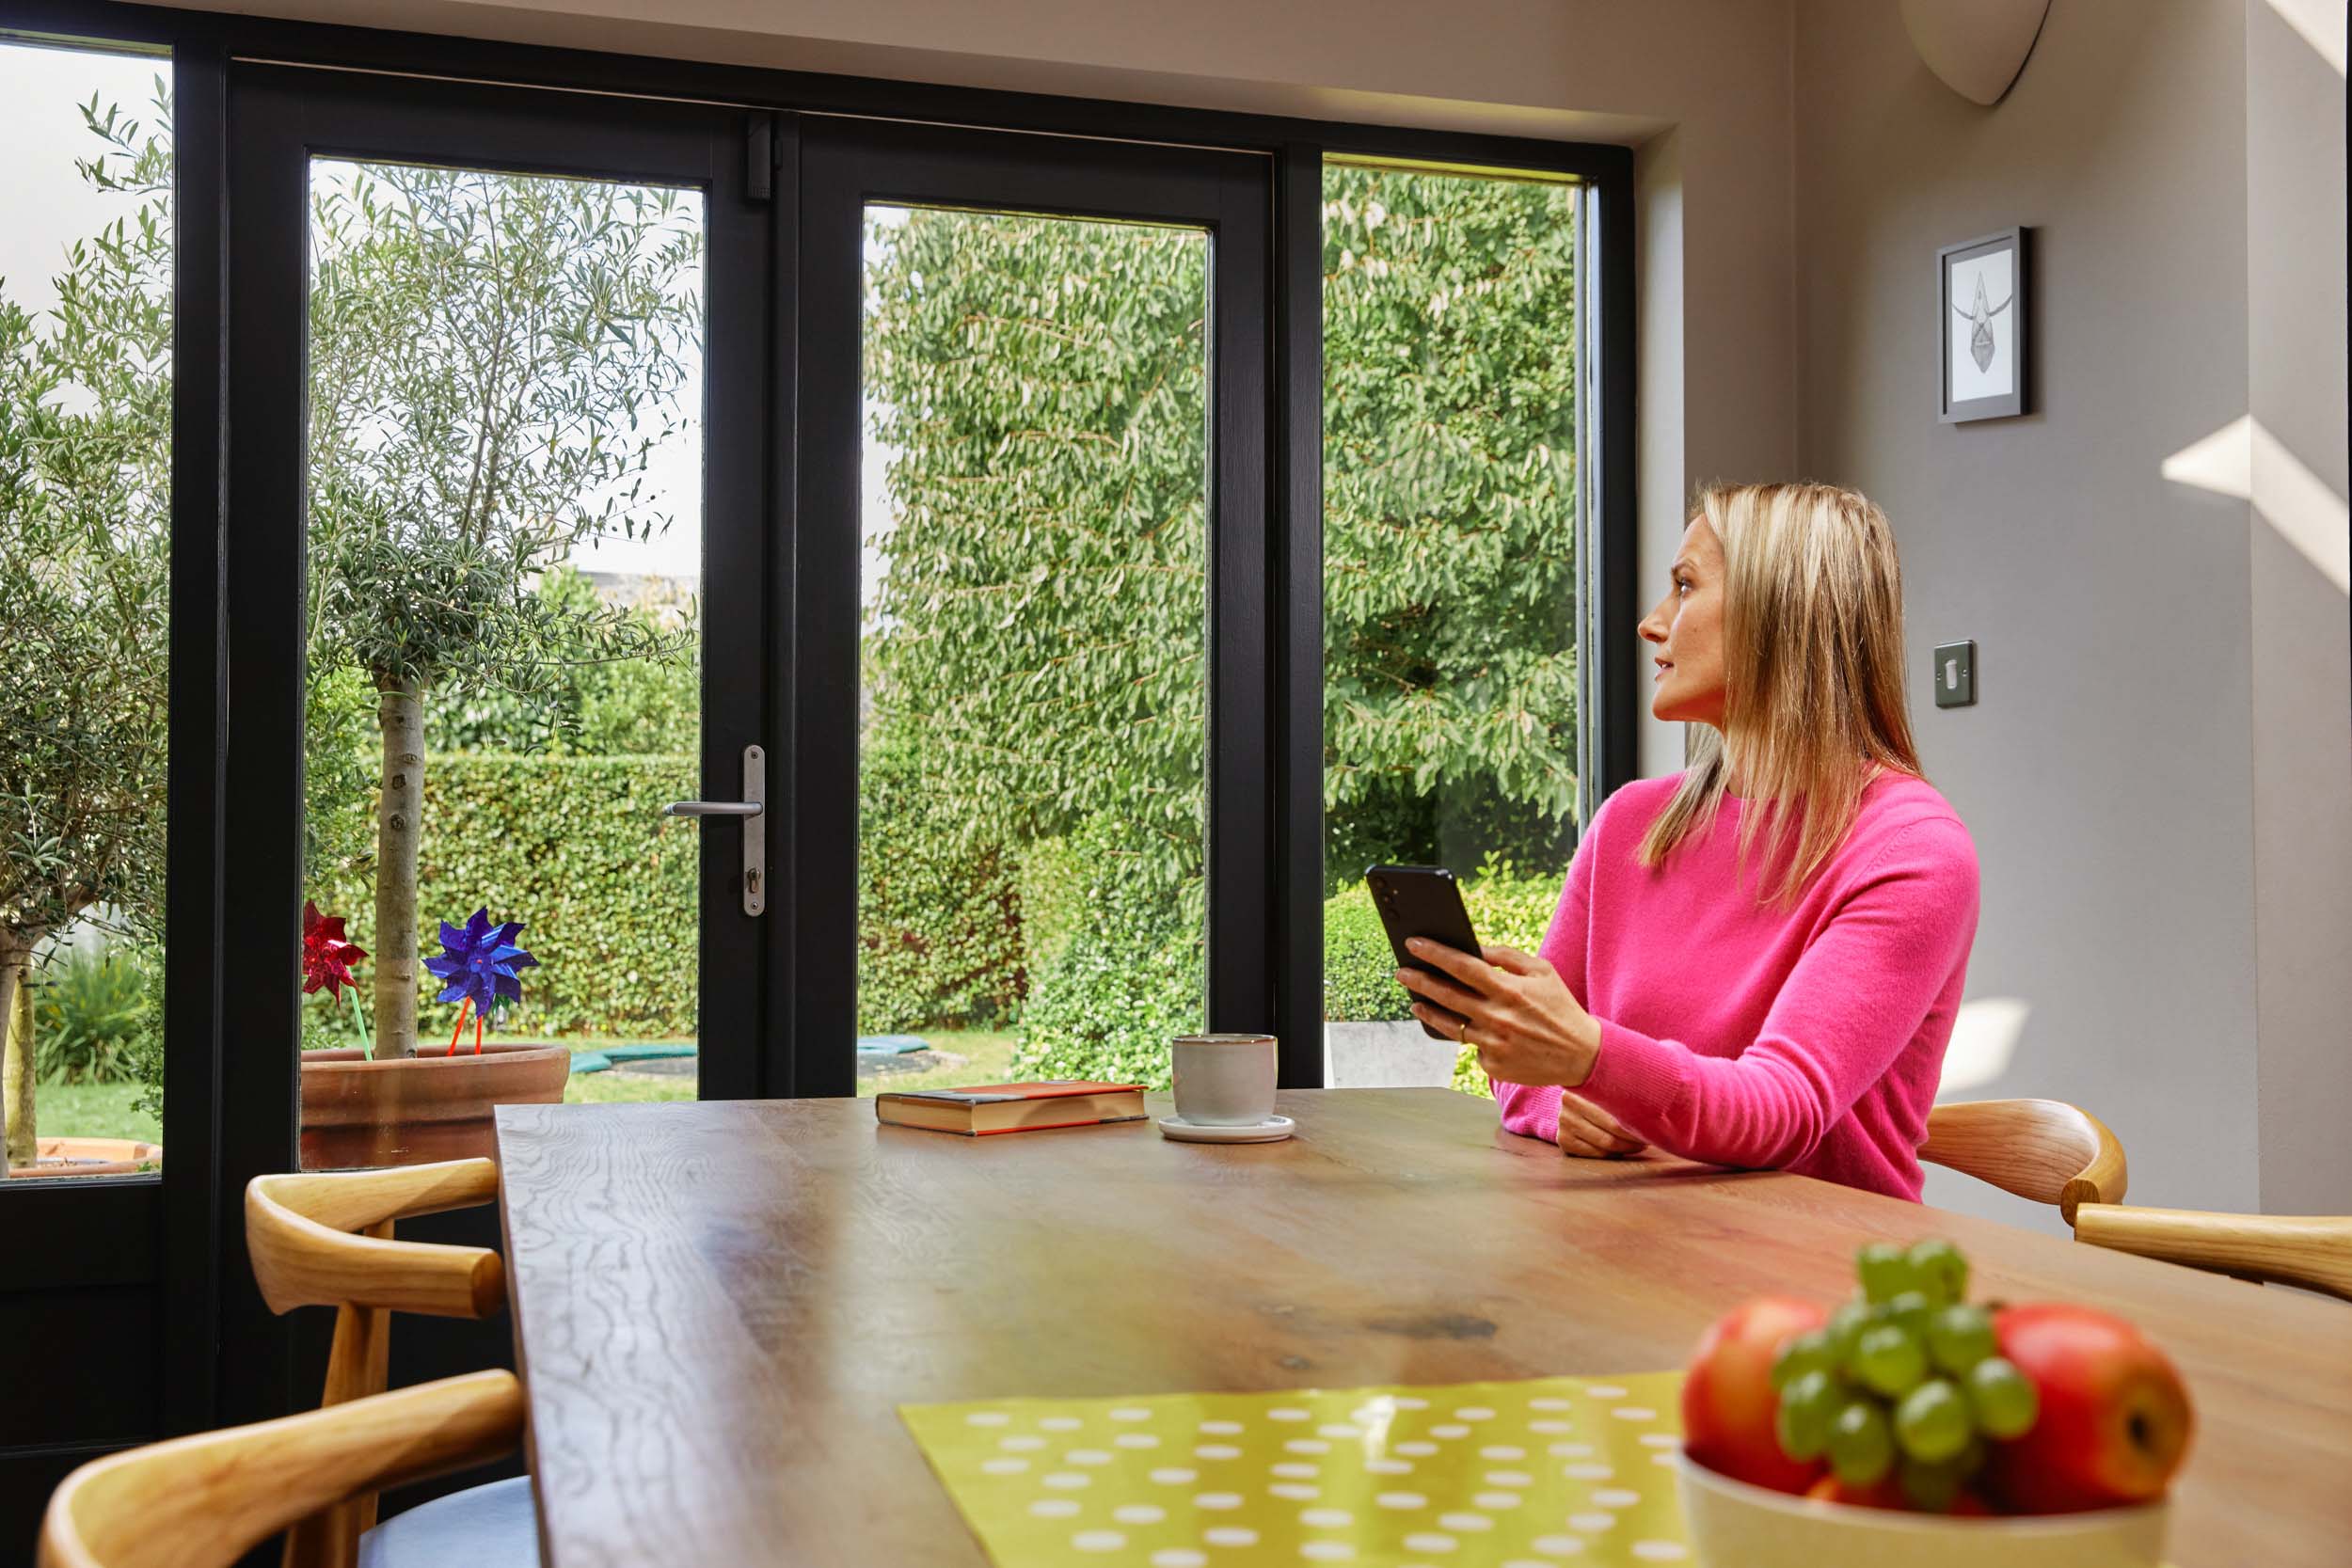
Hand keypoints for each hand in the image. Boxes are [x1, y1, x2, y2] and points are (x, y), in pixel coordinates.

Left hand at [1396, 940, 1602, 1088]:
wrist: (1581, 1054)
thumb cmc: (1559, 1007)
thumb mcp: (1542, 971)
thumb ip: (1507, 957)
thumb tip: (1474, 949)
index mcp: (1510, 990)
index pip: (1462, 967)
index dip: (1435, 954)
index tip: (1413, 944)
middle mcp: (1498, 1018)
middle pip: (1447, 995)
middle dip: (1419, 980)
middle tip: (1401, 972)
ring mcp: (1494, 1044)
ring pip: (1450, 1025)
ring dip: (1428, 1011)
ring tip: (1416, 1001)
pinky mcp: (1494, 1066)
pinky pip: (1471, 1046)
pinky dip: (1469, 1035)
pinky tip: (1468, 1028)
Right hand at [1555, 1089, 1646, 1158]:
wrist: (1573, 1099)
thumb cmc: (1600, 1091)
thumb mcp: (1608, 1083)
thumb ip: (1624, 1088)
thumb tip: (1660, 1099)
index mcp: (1582, 1086)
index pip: (1615, 1110)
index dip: (1636, 1120)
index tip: (1653, 1124)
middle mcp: (1568, 1105)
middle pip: (1611, 1130)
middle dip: (1635, 1137)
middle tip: (1651, 1138)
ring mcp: (1564, 1123)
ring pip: (1605, 1144)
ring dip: (1628, 1147)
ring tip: (1641, 1144)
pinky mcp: (1563, 1140)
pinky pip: (1596, 1153)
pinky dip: (1614, 1154)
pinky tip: (1624, 1148)